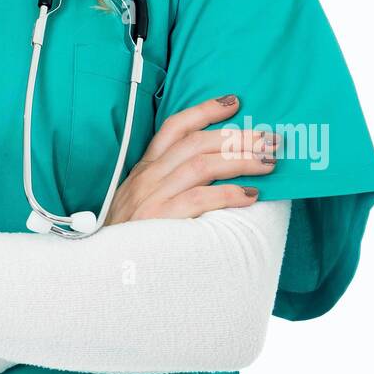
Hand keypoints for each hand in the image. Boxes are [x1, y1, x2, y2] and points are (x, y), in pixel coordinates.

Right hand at [102, 94, 278, 224]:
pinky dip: (228, 194)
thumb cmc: (130, 240)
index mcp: (144, 170)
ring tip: (268, 163)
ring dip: (240, 160)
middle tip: (270, 139)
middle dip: (236, 137)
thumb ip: (168, 186)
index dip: (205, 111)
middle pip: (195, 143)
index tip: (234, 102)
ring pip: (201, 164)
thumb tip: (214, 174)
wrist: (103, 271)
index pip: (174, 128)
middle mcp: (147, 177)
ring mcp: (151, 196)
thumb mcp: (140, 203)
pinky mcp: (158, 219)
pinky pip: (199, 198)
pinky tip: (251, 196)